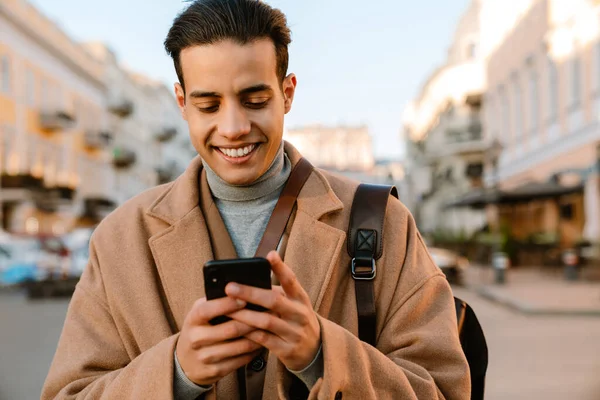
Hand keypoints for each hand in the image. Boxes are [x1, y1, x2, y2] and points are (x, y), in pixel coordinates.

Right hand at [176, 297, 262, 385]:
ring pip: (240, 346)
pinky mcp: (216, 371)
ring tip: (270, 326)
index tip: (244, 298)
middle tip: (269, 312)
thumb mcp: (200, 313)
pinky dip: (255, 350)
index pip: (208, 310)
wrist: (186, 361)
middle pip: (231, 329)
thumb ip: (215, 301)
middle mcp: (196, 339)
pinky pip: (242, 359)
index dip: (227, 304)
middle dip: (253, 320)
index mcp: (193, 320)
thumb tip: (240, 289)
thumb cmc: (199, 329)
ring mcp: (206, 357)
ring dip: (259, 336)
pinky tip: (262, 342)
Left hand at [225, 251, 320, 370]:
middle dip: (250, 293)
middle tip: (229, 287)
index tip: (270, 255)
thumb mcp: (294, 304)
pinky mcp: (287, 349)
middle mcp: (300, 314)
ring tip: (226, 309)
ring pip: (266, 321)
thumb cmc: (296, 319)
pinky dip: (248, 334)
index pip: (292, 280)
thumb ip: (276, 293)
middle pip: (274, 300)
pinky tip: (235, 328)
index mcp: (301, 298)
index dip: (281, 267)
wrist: (314, 349)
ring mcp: (294, 332)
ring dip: (243, 315)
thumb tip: (247, 281)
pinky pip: (264, 340)